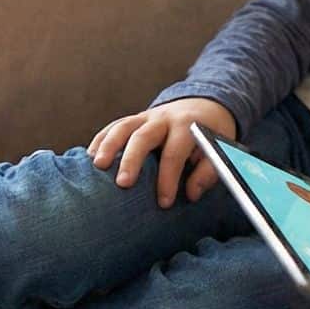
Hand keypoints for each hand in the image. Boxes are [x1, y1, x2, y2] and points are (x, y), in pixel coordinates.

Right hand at [89, 98, 236, 207]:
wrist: (203, 105)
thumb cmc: (209, 135)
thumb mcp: (219, 149)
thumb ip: (208, 171)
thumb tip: (192, 194)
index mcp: (187, 126)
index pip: (175, 153)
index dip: (168, 179)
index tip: (164, 203)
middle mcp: (164, 119)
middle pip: (143, 137)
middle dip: (132, 160)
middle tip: (123, 184)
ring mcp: (146, 117)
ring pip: (123, 127)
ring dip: (108, 146)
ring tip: (97, 166)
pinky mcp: (134, 119)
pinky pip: (114, 126)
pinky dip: (101, 140)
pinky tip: (90, 157)